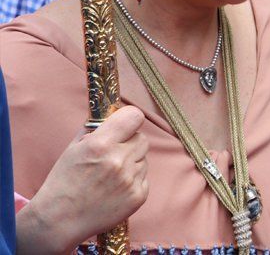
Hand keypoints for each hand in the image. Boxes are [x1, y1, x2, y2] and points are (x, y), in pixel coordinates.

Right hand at [16, 106, 149, 253]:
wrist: (59, 220)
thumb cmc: (64, 182)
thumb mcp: (73, 149)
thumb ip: (95, 130)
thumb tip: (113, 115)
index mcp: (101, 144)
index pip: (134, 116)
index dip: (130, 119)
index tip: (124, 125)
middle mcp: (118, 160)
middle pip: (141, 138)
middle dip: (129, 143)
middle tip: (113, 154)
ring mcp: (130, 179)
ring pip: (143, 158)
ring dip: (131, 162)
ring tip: (109, 176)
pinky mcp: (138, 196)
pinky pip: (144, 178)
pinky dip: (133, 181)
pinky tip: (114, 189)